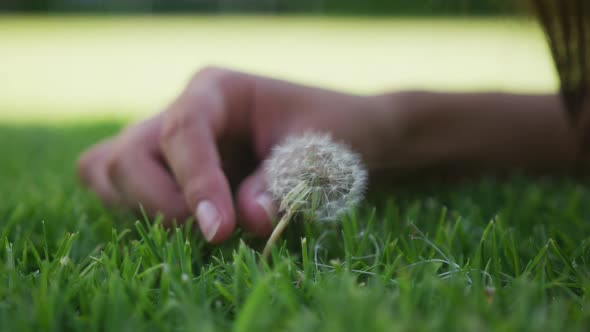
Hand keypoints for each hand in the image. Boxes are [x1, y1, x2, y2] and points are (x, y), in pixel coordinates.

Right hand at [78, 67, 387, 242]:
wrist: (340, 138)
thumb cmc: (332, 133)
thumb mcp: (316, 152)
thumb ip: (278, 183)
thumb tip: (250, 220)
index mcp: (217, 90)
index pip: (184, 131)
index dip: (196, 183)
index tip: (218, 230)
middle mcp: (183, 112)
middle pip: (128, 155)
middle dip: (158, 202)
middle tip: (212, 232)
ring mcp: (165, 142)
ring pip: (108, 171)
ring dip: (141, 208)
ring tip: (197, 228)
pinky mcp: (162, 172)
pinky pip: (118, 190)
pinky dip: (137, 214)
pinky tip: (184, 228)